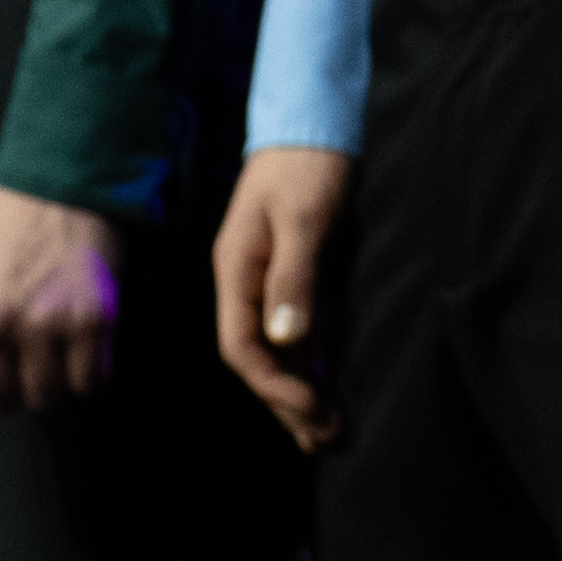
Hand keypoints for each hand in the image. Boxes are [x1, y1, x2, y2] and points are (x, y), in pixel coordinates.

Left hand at [0, 185, 120, 412]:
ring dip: (53, 383)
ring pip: (47, 397)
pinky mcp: (91, 320)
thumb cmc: (4, 231)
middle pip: (2, 401)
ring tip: (56, 355)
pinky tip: (83, 348)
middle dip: (15, 390)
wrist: (56, 188)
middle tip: (26, 365)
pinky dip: (89, 373)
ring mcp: (46, 324)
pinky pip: (90, 381)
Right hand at [210, 143, 350, 450]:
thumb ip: (293, 276)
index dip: (273, 385)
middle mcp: (244, 283)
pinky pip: (290, 332)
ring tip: (325, 430)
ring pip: (273, 350)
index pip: (241, 347)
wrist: (311, 121)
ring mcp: (264, 280)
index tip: (312, 407)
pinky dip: (306, 363)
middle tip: (325, 439)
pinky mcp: (289, 274)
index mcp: (236, 271)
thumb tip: (286, 338)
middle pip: (255, 358)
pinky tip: (322, 385)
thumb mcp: (304, 217)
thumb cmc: (308, 166)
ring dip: (297, 390)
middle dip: (286, 401)